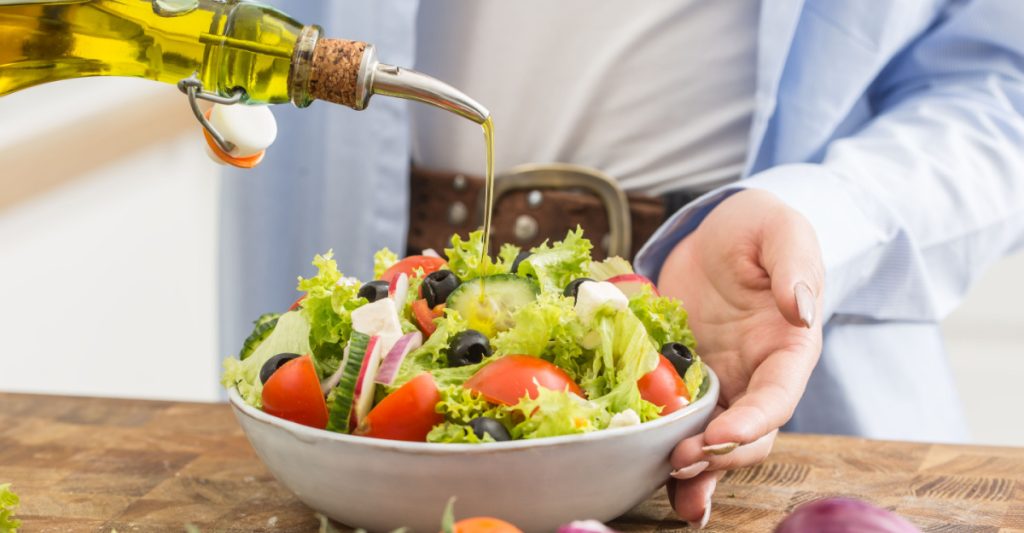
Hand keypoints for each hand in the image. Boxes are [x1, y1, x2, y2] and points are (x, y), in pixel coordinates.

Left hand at [656, 189, 823, 527]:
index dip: (753, 422)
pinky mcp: (684, 381)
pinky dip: (666, 451)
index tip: (721, 437)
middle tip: (682, 464)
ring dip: (696, 470)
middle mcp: (757, 376)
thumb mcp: (781, 231)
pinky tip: (646, 477)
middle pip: (748, 434)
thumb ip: (795, 266)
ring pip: (715, 441)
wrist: (718, 232)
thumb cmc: (758, 228)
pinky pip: (679, 422)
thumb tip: (802, 308)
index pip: (778, 397)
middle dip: (719, 456)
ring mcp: (720, 383)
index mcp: (789, 348)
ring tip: (672, 489)